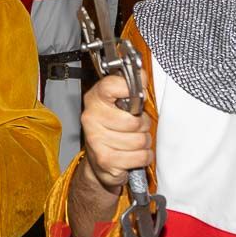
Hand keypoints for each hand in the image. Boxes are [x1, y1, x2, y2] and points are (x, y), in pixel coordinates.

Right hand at [79, 75, 153, 192]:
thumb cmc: (113, 129)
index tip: (138, 93)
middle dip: (143, 126)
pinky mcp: (105, 159)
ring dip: (144, 143)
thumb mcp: (119, 105)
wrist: (99, 159)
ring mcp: (96, 139)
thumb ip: (131, 90)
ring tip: (135, 141)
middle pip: (134, 120)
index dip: (130, 89)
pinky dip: (143, 156)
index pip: (111, 86)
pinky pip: (140, 156)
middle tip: (137, 127)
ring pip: (139, 140)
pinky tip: (135, 154)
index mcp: (95, 99)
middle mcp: (91, 117)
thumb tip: (143, 77)